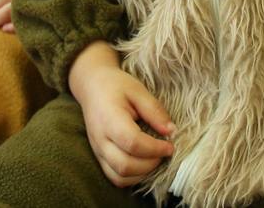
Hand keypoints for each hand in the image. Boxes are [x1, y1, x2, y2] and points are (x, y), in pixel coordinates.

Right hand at [68, 42, 174, 187]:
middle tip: (164, 152)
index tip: (170, 145)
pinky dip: (132, 177)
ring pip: (119, 177)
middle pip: (125, 166)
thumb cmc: (116, 86)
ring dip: (142, 173)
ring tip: (155, 158)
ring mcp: (97, 151)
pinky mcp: (99, 157)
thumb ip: (155, 111)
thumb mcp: (138, 91)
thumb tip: (171, 132)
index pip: (132, 143)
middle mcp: (100, 140)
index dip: (155, 149)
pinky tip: (143, 163)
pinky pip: (114, 177)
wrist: (92, 87)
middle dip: (150, 164)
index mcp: (109, 119)